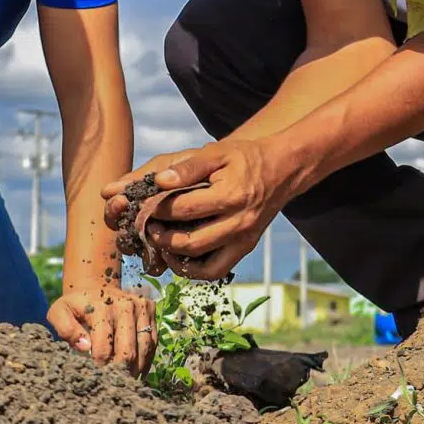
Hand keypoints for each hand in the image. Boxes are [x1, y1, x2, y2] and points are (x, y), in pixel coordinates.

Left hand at [50, 285, 157, 372]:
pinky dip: (147, 360)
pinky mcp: (151, 309)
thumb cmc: (75, 306)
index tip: (97, 378)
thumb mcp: (60, 313)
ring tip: (127, 381)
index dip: (100, 368)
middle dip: (120, 372)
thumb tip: (85, 347)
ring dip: (136, 369)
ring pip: (144, 348)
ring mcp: (140, 306)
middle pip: (128, 351)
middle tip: (113, 384)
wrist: (95, 286)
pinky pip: (153, 341)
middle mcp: (125, 305)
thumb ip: (66, 329)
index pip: (104, 349)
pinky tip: (137, 371)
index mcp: (101, 307)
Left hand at [110, 138, 302, 280]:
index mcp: (231, 195)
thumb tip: (157, 181)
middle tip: (146, 227)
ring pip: (201, 264)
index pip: (183, 209)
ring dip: (174, 257)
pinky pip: (215, 270)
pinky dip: (193, 269)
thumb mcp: (216, 152)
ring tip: (159, 241)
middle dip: (161, 237)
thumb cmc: (244, 158)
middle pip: (190, 242)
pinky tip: (178, 254)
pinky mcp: (245, 248)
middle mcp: (240, 222)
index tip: (141, 205)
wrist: (282, 169)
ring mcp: (244, 239)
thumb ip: (186, 166)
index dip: (157, 209)